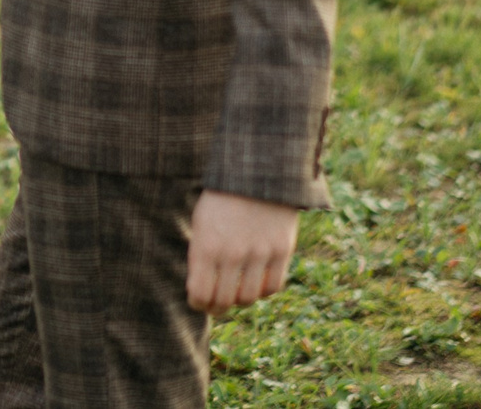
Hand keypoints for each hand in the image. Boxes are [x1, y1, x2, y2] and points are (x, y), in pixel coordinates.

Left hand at [186, 190, 299, 314]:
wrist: (257, 171)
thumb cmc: (222, 198)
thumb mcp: (201, 222)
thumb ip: (200, 255)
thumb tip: (200, 289)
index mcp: (206, 245)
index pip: (200, 294)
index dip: (198, 303)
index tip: (198, 301)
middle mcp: (232, 254)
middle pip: (224, 301)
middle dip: (217, 307)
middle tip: (216, 306)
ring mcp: (259, 253)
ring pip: (248, 298)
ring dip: (240, 300)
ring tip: (235, 293)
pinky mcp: (282, 251)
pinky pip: (272, 286)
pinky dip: (262, 290)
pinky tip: (256, 283)